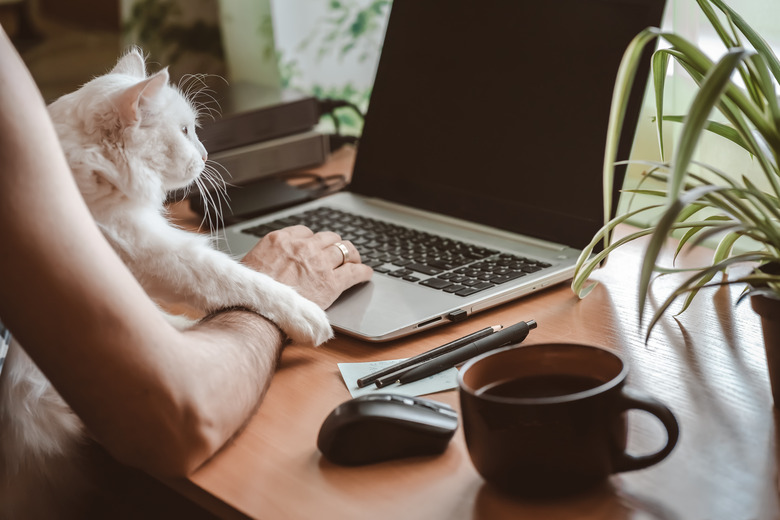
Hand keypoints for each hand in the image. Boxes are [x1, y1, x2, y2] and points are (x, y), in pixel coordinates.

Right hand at [241, 225, 372, 309]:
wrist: (256, 313)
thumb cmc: (249, 296)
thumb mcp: (252, 265)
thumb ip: (268, 258)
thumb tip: (272, 263)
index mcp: (280, 240)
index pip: (305, 232)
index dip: (312, 240)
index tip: (315, 247)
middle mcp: (302, 247)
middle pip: (328, 238)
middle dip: (334, 245)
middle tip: (338, 253)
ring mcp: (319, 263)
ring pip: (344, 249)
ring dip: (351, 254)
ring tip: (355, 260)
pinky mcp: (332, 282)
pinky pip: (354, 271)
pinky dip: (363, 271)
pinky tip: (366, 274)